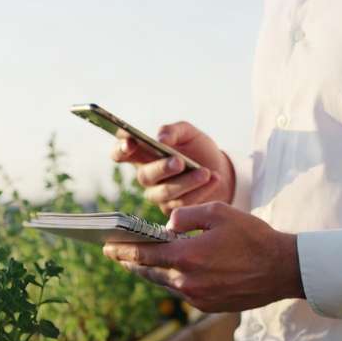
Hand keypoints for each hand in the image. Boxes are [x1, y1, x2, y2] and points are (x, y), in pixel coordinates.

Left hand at [102, 202, 304, 312]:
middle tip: (114, 254)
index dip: (122, 249)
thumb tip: (166, 226)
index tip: (107, 245)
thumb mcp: (219, 212)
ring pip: (165, 283)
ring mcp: (197, 298)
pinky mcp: (208, 306)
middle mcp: (187, 282)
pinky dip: (172, 280)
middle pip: (149, 272)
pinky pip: (182, 292)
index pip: (143, 253)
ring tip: (138, 262)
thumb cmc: (253, 236)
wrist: (282, 269)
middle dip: (130, 262)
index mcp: (186, 257)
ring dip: (150, 272)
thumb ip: (186, 217)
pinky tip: (170, 272)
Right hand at [111, 121, 234, 214]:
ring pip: (165, 193)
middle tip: (180, 161)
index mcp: (143, 154)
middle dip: (162, 169)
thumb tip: (160, 138)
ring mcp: (158, 195)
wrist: (221, 170)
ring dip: (186, 182)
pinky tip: (214, 179)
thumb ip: (174, 131)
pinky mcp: (173, 210)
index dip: (120, 150)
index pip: (120, 154)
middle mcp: (146, 176)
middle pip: (144, 176)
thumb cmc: (198, 149)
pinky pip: (183, 204)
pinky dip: (200, 190)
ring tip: (206, 172)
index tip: (130, 143)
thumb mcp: (189, 133)